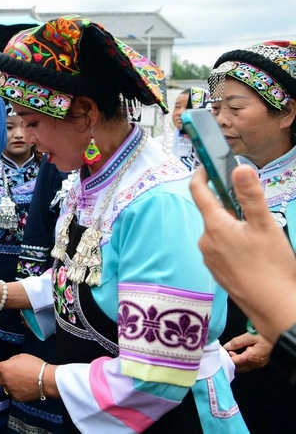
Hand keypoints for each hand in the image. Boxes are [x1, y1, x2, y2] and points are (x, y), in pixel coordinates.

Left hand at [0, 354, 56, 400]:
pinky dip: (16, 390)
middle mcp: (5, 380)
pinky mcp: (17, 398)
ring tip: (19, 380)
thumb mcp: (21, 356)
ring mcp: (10, 390)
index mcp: (4, 368)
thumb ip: (10, 361)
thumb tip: (7, 365)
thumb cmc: (34, 365)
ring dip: (8, 384)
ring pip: (4, 387)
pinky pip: (13, 393)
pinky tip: (24, 386)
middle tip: (7, 374)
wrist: (46, 379)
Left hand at [190, 165, 295, 341]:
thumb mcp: (265, 226)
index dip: (202, 175)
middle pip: (212, 213)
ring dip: (233, 227)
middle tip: (253, 211)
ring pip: (218, 232)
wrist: (275, 308)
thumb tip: (239, 168)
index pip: (199, 192)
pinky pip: (221, 248)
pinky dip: (233, 244)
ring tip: (257, 237)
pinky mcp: (217, 271)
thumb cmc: (272, 267)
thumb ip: (251, 196)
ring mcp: (209, 258)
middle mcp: (205, 241)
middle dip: (229, 206)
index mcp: (214, 226)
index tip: (208, 165)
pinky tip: (252, 254)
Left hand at [224, 332, 272, 372]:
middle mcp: (255, 364)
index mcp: (250, 358)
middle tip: (227, 352)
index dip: (227, 358)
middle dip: (231, 361)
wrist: (279, 337)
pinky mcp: (261, 363)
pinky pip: (248, 366)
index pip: (234, 363)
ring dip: (236, 362)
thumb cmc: (264, 336)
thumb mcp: (249, 336)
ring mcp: (259, 365)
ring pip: (243, 368)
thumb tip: (226, 347)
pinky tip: (240, 354)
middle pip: (238, 368)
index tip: (223, 352)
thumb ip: (236, 342)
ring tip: (233, 352)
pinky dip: (242, 362)